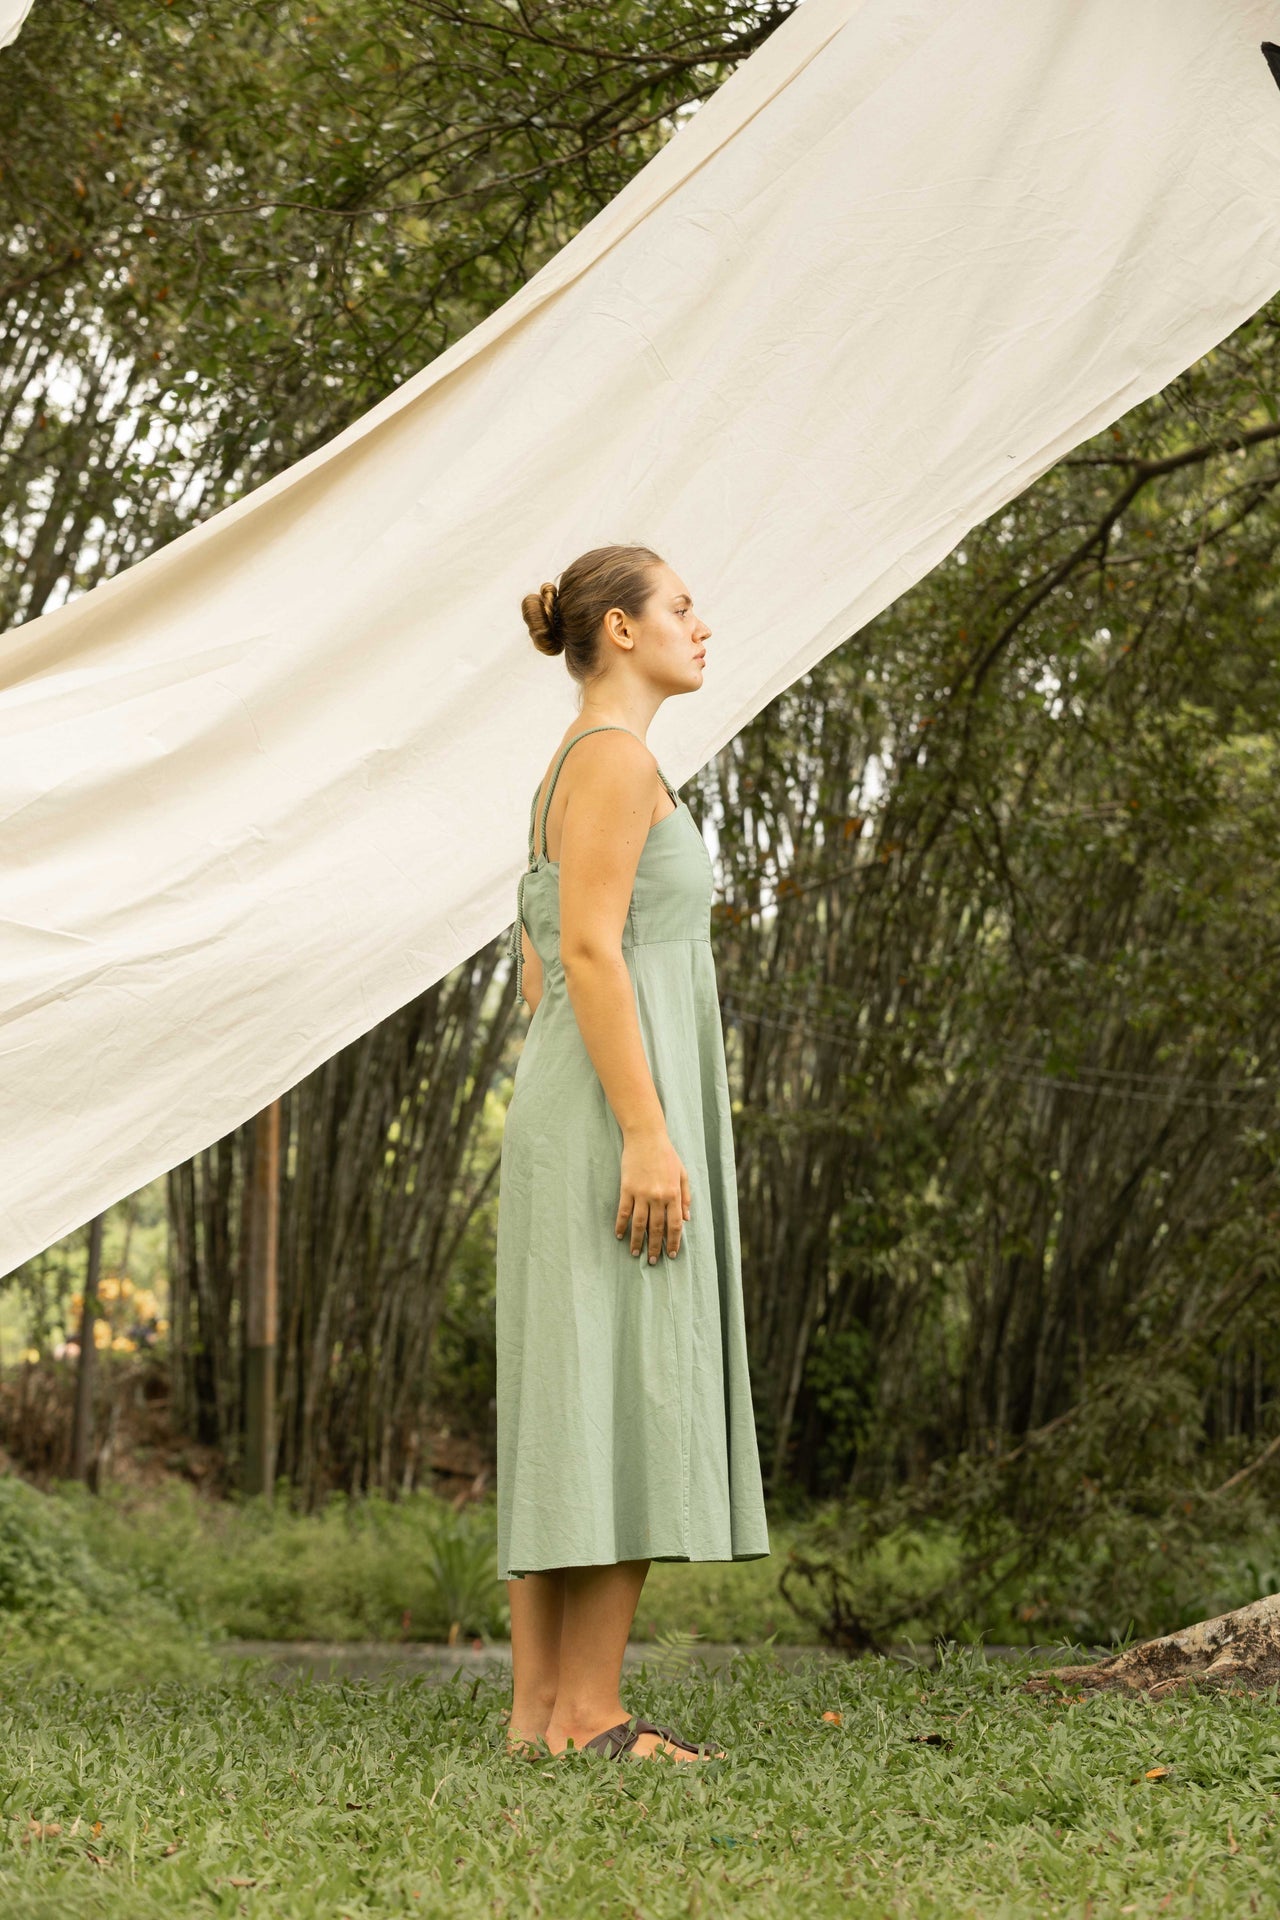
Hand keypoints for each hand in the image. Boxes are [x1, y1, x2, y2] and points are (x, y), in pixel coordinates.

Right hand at [616, 1127, 690, 1263]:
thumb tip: (687, 1219)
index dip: (673, 1242)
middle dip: (655, 1247)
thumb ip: (685, 1197)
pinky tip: (620, 1235)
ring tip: (636, 1253)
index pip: (675, 1225)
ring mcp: (642, 1194)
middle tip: (653, 1261)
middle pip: (657, 1228)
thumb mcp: (682, 1174)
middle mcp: (659, 1197)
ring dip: (638, 1241)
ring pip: (639, 1224)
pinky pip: (624, 1212)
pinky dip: (621, 1225)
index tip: (671, 1254)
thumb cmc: (666, 1155)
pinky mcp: (627, 1189)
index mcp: (674, 1194)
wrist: (646, 1137)